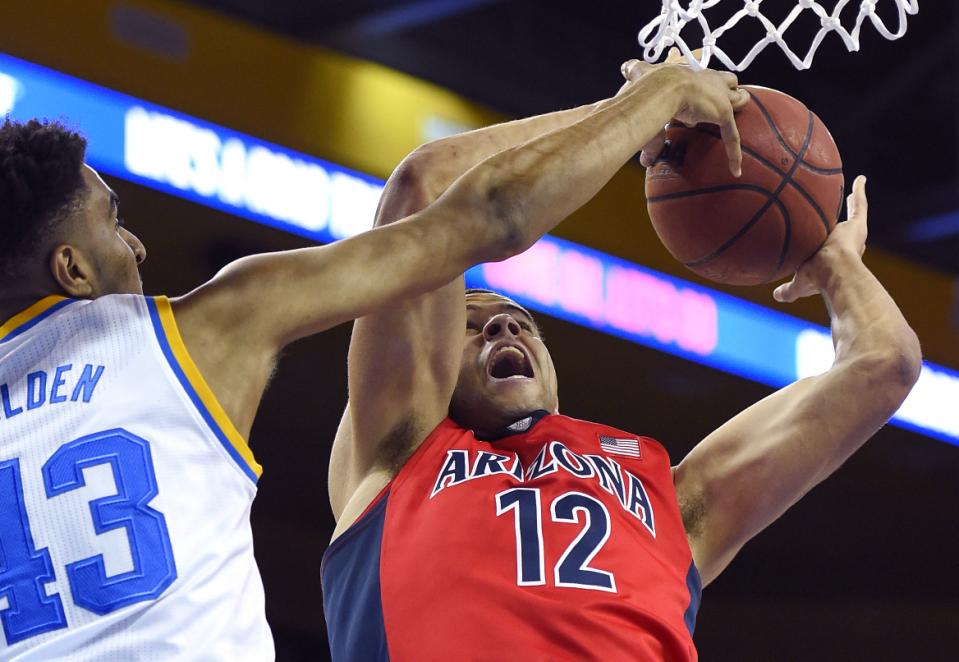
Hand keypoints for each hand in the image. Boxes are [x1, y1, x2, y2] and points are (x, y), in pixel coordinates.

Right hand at [622, 49, 749, 175]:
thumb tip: (625, 92)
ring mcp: (718, 96)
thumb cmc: (649, 85)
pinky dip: (734, 153)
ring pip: (737, 99)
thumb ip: (633, 82)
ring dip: (739, 104)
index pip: (701, 75)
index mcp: (689, 72)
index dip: (701, 83)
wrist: (662, 87)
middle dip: (727, 88)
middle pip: (727, 80)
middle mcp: (708, 80)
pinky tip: (736, 169)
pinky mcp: (723, 113)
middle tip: (724, 98)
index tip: (694, 93)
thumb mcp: (640, 81)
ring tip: (741, 114)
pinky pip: (732, 136)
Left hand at [773, 176, 868, 302]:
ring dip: (855, 204)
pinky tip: (861, 178)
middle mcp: (846, 245)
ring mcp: (853, 234)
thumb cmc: (816, 279)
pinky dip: (860, 191)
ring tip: (852, 193)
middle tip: (843, 221)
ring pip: (855, 215)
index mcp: (833, 257)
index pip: (832, 249)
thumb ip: (788, 291)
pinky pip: (860, 204)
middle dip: (845, 228)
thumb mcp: (799, 284)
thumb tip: (776, 296)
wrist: (833, 271)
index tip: (828, 244)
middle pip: (846, 233)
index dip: (830, 246)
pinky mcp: (858, 226)